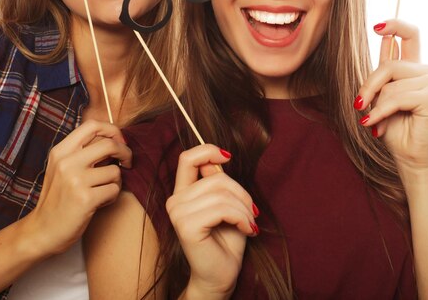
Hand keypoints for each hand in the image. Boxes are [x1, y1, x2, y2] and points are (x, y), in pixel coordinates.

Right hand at [22, 119, 131, 256]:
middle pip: (109, 144)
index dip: (112, 130)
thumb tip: (115, 138)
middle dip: (125, 153)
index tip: (120, 142)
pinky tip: (100, 202)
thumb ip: (82, 152)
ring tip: (102, 191)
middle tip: (127, 162)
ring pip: (115, 170)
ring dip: (115, 182)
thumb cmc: (58, 199)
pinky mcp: (85, 198)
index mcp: (61, 151)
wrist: (42, 231)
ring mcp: (75, 180)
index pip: (92, 126)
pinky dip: (112, 196)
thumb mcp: (62, 168)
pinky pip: (114, 189)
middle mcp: (67, 162)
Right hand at [166, 145, 257, 298]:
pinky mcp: (186, 226)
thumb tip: (219, 160)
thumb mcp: (226, 204)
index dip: (208, 150)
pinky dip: (241, 217)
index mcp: (183, 193)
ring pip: (221, 193)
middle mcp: (175, 200)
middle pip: (216, 177)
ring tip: (250, 223)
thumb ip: (218, 182)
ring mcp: (178, 213)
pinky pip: (222, 209)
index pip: (187, 158)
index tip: (227, 157)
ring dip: (244, 208)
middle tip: (252, 212)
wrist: (221, 276)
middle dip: (242, 193)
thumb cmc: (226, 241)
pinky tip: (247, 229)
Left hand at [355, 20, 427, 177]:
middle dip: (369, 85)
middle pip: (389, 64)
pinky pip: (395, 97)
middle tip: (359, 105)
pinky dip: (380, 112)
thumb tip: (386, 37)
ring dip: (376, 104)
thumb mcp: (383, 95)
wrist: (410, 157)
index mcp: (414, 68)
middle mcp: (426, 71)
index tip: (376, 27)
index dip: (396, 25)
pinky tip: (374, 125)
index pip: (410, 35)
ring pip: (390, 82)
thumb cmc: (395, 128)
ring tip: (374, 120)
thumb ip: (384, 69)